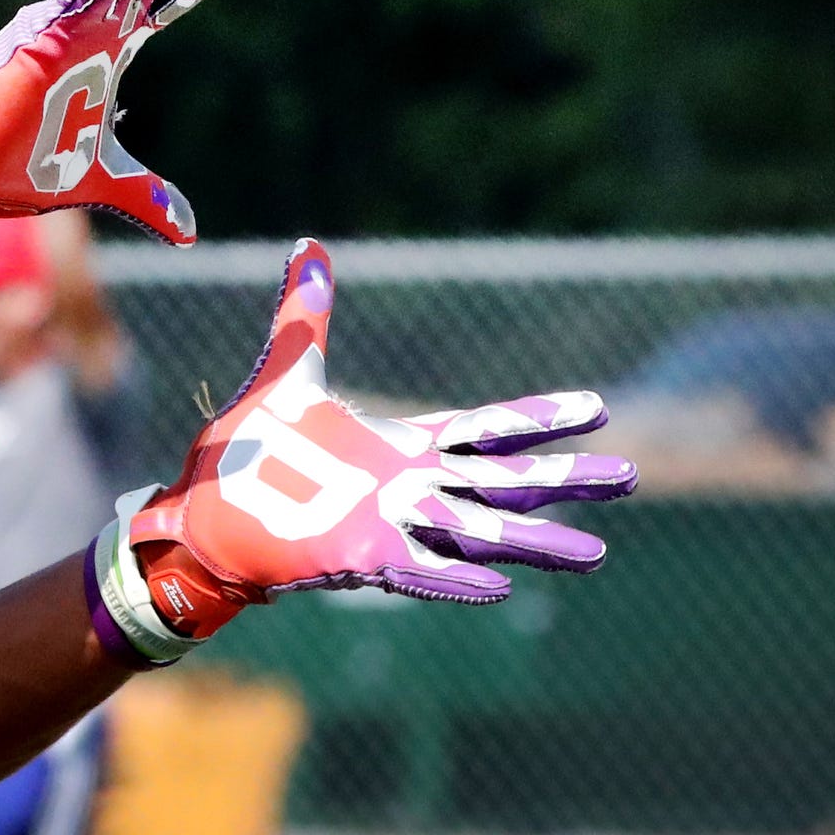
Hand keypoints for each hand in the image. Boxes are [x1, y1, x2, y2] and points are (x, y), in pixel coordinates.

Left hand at [124, 240, 635, 631]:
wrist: (204, 512)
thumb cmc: (248, 454)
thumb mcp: (286, 373)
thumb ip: (305, 315)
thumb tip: (308, 248)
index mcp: (402, 447)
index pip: (485, 430)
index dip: (539, 419)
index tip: (598, 409)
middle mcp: (410, 489)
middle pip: (504, 483)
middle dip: (565, 479)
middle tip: (629, 476)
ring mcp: (391, 527)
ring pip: (479, 533)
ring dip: (534, 543)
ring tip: (594, 554)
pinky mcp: (360, 559)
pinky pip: (420, 571)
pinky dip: (457, 577)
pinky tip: (501, 586)